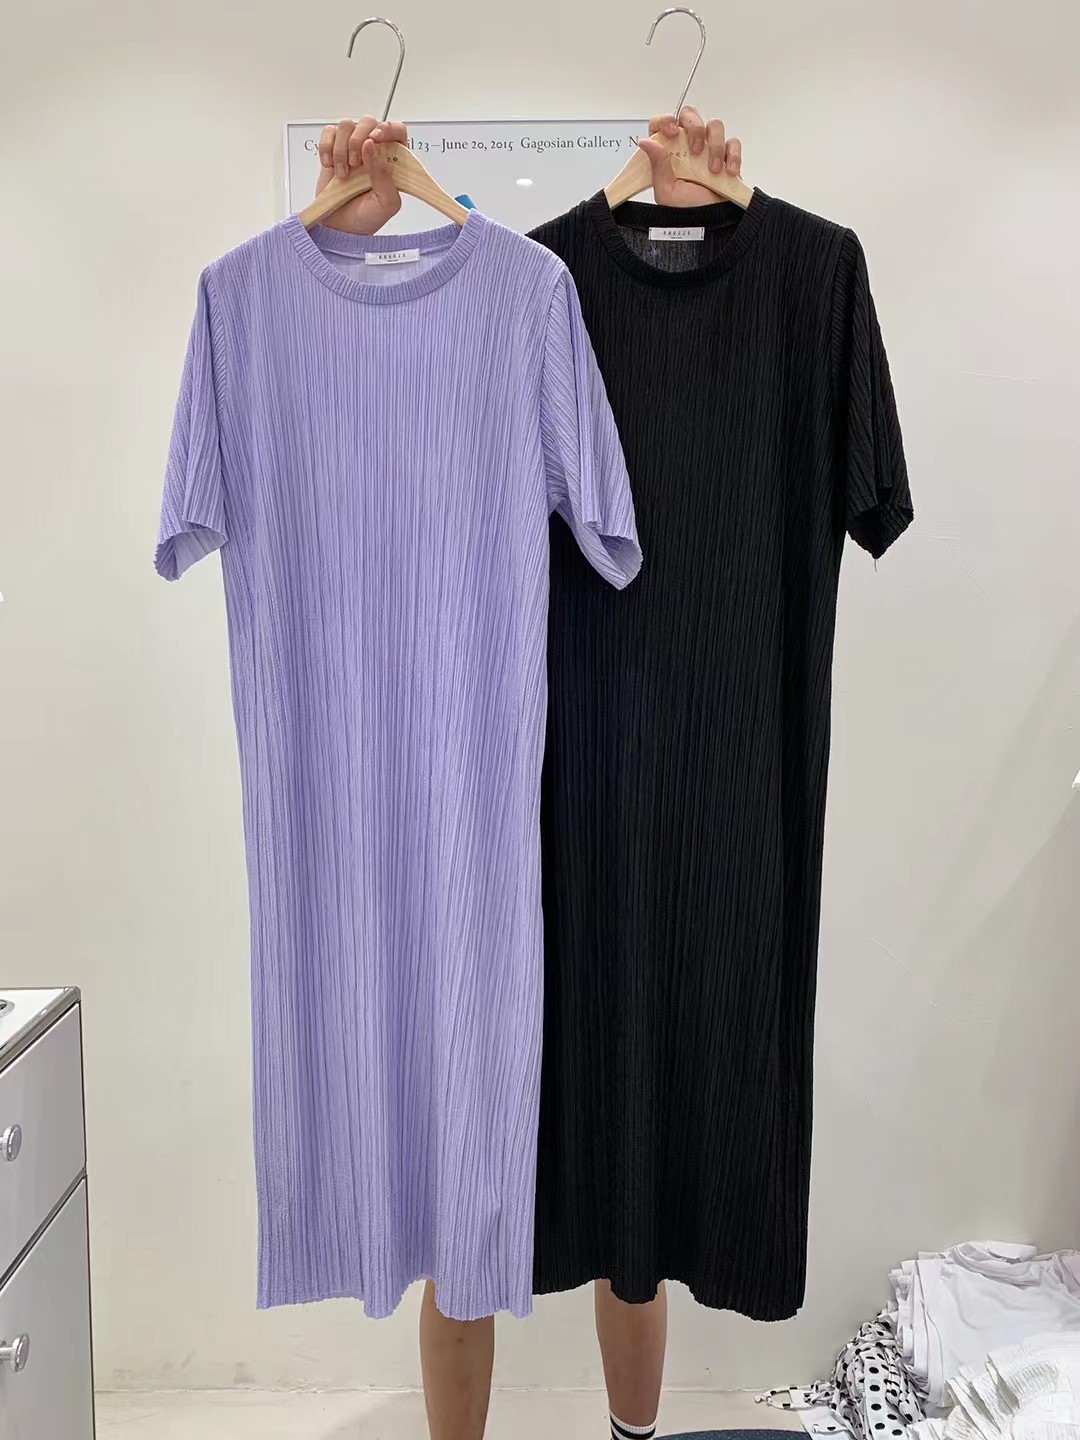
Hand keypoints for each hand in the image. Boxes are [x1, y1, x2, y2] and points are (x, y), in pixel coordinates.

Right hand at [314, 117, 406, 232]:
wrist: (341, 229)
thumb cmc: (367, 217)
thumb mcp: (386, 203)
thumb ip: (384, 176)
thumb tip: (372, 145)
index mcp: (393, 159)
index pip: (396, 130)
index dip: (387, 129)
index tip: (375, 139)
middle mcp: (373, 149)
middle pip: (368, 122)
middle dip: (358, 141)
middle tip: (355, 165)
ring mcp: (352, 147)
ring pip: (346, 125)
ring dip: (341, 149)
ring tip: (343, 174)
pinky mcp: (333, 149)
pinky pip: (328, 132)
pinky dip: (326, 147)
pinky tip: (329, 165)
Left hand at [636, 106, 742, 205]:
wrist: (713, 226)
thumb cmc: (688, 212)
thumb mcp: (667, 192)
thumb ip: (657, 165)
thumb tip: (645, 141)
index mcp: (668, 153)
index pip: (662, 124)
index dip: (665, 120)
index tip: (671, 131)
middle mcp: (687, 148)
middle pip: (690, 115)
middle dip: (695, 127)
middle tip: (695, 150)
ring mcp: (708, 151)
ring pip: (714, 126)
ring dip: (715, 146)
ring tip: (713, 171)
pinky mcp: (727, 157)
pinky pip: (733, 143)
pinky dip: (733, 155)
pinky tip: (729, 172)